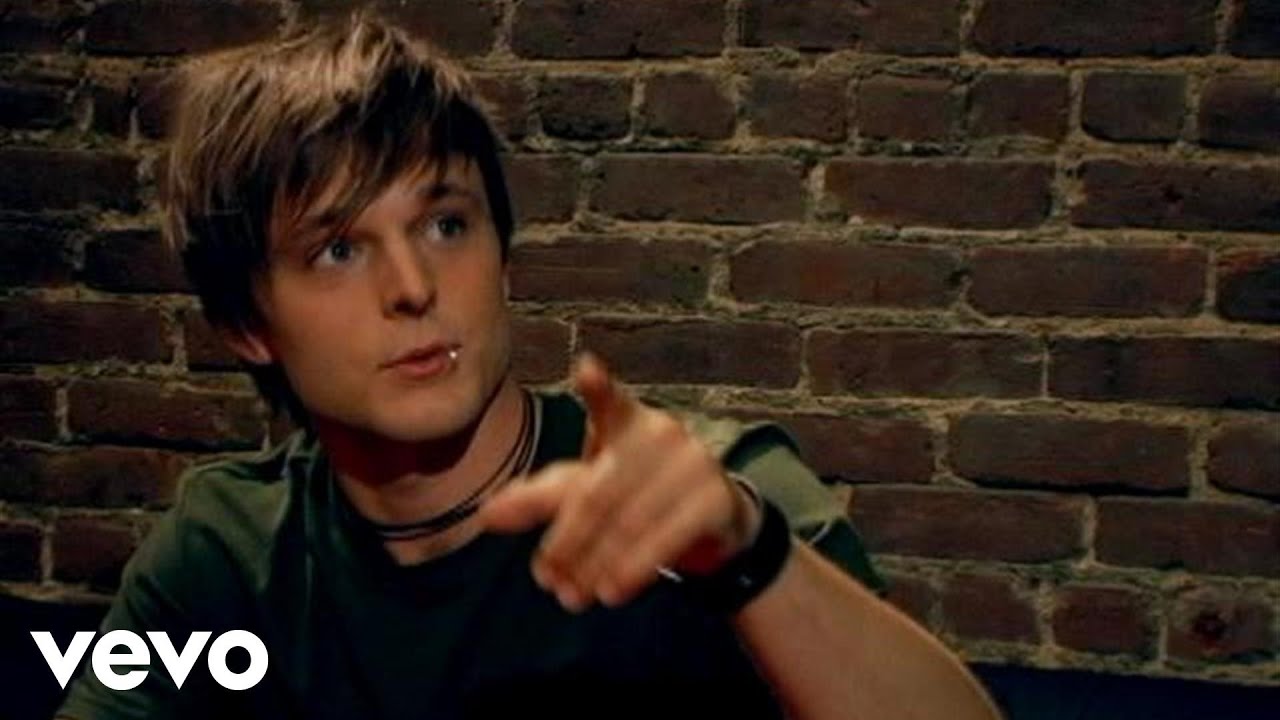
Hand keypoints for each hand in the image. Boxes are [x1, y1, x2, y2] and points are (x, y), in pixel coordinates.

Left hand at [479, 353, 761, 612]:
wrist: (714, 518)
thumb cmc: (637, 493)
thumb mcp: (587, 489)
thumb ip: (538, 499)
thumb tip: (485, 516)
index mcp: (626, 422)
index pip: (609, 403)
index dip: (599, 388)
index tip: (587, 370)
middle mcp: (662, 434)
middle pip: (598, 491)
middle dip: (566, 540)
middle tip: (544, 578)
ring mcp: (694, 463)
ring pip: (628, 521)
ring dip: (595, 564)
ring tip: (570, 597)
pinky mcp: (716, 498)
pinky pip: (667, 538)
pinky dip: (634, 569)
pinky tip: (612, 592)